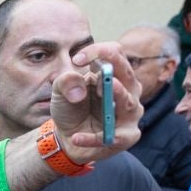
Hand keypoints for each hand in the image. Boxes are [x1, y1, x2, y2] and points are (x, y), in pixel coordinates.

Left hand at [49, 42, 142, 164]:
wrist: (66, 138)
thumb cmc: (70, 109)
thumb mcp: (60, 91)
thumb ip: (66, 81)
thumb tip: (80, 90)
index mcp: (114, 74)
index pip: (116, 53)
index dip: (99, 52)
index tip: (77, 60)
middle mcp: (128, 90)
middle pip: (128, 74)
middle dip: (112, 72)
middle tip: (96, 74)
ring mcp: (130, 113)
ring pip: (128, 102)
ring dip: (117, 95)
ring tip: (100, 92)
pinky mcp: (126, 136)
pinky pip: (115, 136)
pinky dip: (94, 138)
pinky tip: (76, 137)